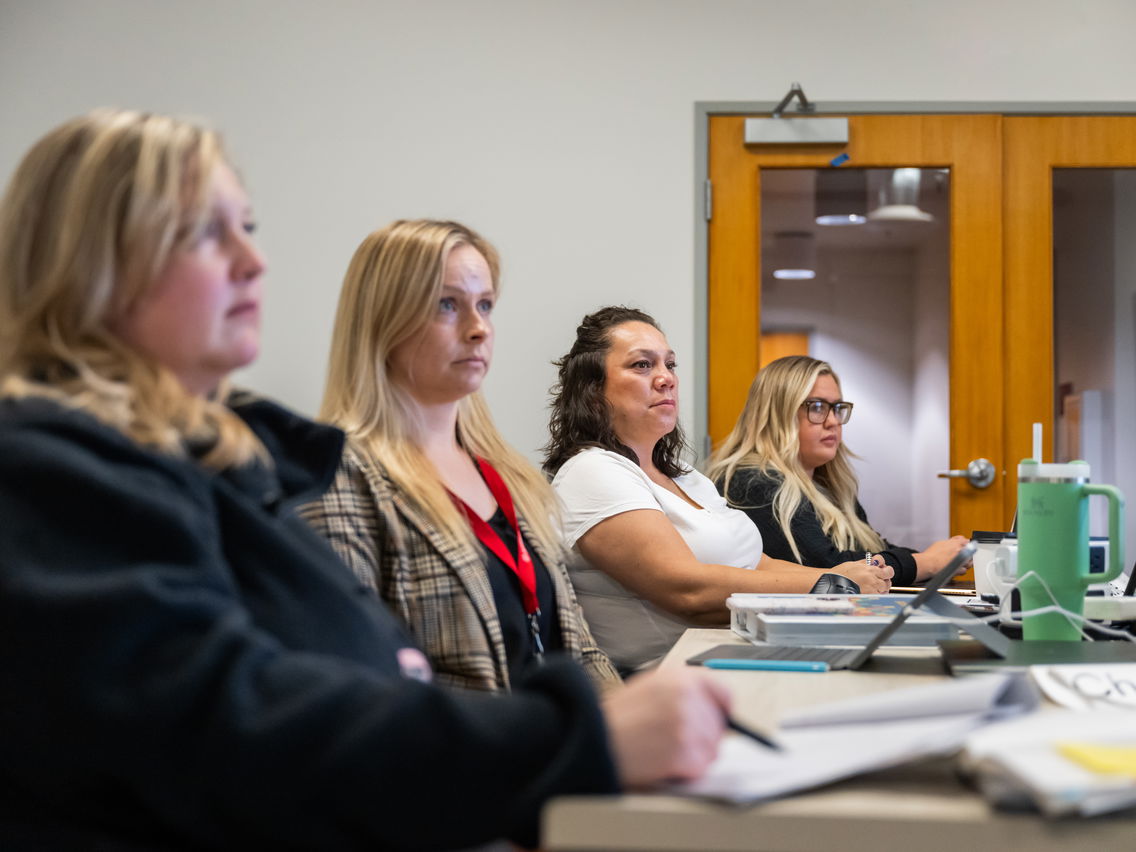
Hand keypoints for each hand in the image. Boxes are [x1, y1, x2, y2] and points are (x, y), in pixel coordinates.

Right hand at [601, 667, 729, 787]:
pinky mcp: (684, 753)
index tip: (720, 718)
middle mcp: (687, 697)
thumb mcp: (650, 686)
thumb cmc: (616, 717)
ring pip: (712, 749)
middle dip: (704, 737)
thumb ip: (682, 691)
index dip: (722, 709)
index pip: (722, 692)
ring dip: (694, 756)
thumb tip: (710, 706)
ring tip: (665, 750)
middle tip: (676, 740)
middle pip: (719, 726)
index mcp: (680, 677)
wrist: (595, 738)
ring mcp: (687, 725)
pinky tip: (663, 762)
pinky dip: (686, 771)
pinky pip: (700, 768)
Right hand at [832, 558, 892, 592]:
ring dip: (882, 586)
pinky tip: (872, 592)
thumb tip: (874, 562)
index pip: (883, 563)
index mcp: (868, 567)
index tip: (882, 568)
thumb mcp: (853, 564)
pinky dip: (879, 594)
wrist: (831, 585)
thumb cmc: (840, 574)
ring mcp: (871, 587)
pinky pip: (881, 595)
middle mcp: (871, 576)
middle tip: (881, 578)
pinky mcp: (869, 596)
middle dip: (886, 576)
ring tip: (874, 586)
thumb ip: (865, 563)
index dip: (885, 567)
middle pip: (888, 575)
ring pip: (886, 586)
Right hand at [913, 535, 970, 580]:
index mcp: (956, 543)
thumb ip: (949, 542)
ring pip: (969, 561)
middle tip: (961, 554)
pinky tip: (956, 569)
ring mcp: (961, 561)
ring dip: (966, 562)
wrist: (928, 563)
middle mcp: (961, 551)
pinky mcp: (959, 569)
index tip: (962, 544)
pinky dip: (961, 570)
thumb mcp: (940, 543)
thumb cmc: (931, 554)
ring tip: (959, 563)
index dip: (963, 543)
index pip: (965, 540)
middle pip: (970, 551)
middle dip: (966, 552)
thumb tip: (951, 543)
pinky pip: (964, 570)